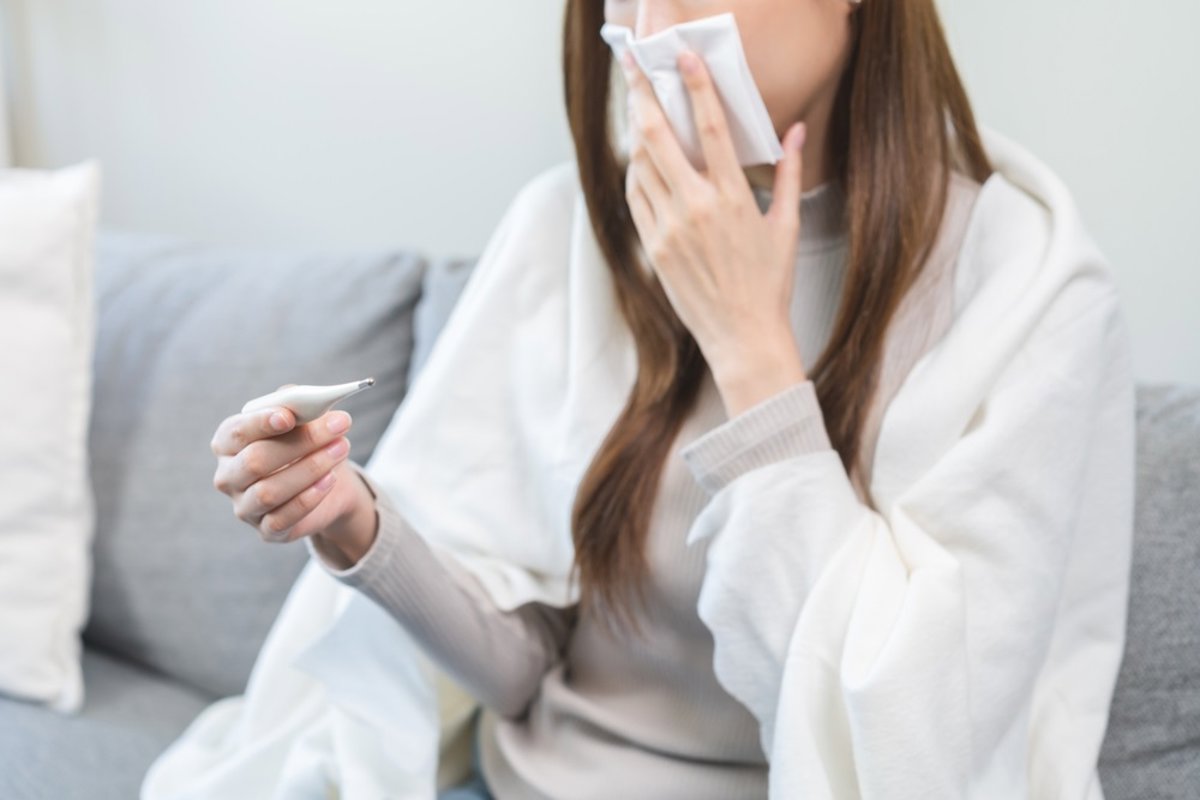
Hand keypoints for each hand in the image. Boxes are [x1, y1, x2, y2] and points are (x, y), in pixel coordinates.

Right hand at [210, 385, 363, 543]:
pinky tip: (330, 480)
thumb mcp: (302, 419)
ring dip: (310, 468)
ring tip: (341, 449)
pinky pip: (282, 518)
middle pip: (255, 461)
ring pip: (269, 492)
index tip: (288, 416)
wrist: (327, 482)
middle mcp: (228, 476)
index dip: (260, 423)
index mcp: (228, 444)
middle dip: (300, 442)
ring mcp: (244, 507)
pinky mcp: (266, 530)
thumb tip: (305, 402)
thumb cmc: (305, 443)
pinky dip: (309, 498)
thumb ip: (297, 404)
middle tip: (338, 426)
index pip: (235, 432)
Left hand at [619, 47, 808, 380]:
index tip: (683, 59)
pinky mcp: (653, 248)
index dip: (695, 87)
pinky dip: (635, 173)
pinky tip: (640, 159)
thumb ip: (787, 173)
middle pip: (657, 138)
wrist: (742, 337)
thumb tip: (795, 130)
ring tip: (637, 107)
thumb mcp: (786, 226)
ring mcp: (669, 229)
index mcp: (732, 198)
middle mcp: (695, 208)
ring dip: (636, 132)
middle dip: (642, 96)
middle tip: (634, 68)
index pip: (711, 128)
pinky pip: (636, 198)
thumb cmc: (769, 284)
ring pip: (640, 166)